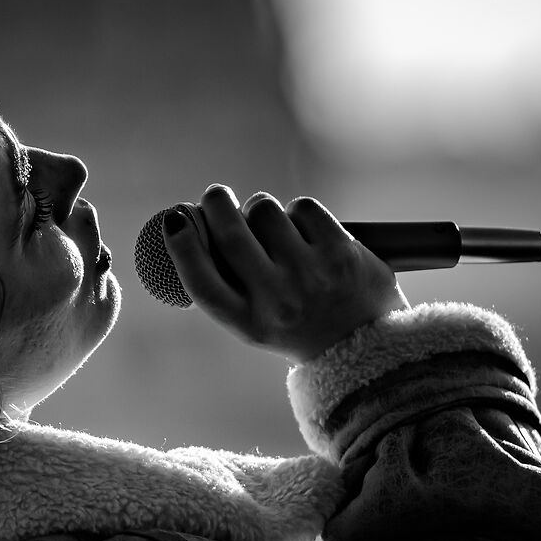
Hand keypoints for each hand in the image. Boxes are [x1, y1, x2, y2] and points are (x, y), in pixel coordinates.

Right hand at [162, 187, 404, 360]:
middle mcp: (278, 302)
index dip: (182, 247)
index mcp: (249, 323)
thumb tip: (190, 222)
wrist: (366, 344)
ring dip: (262, 210)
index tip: (175, 219)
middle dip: (216, 203)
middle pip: (231, 234)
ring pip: (264, 210)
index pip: (203, 282)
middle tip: (216, 196)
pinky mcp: (341, 252)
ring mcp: (311, 275)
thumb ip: (226, 281)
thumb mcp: (255, 319)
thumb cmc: (297, 322)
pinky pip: (302, 207)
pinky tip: (306, 233)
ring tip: (275, 230)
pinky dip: (298, 212)